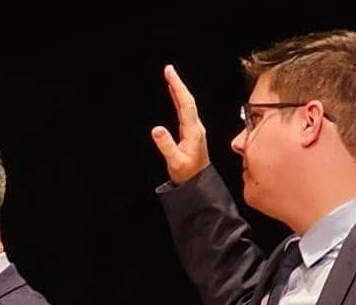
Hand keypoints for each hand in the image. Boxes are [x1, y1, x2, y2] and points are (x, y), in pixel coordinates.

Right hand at [150, 64, 210, 184]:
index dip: (178, 87)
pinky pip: (186, 110)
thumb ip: (166, 146)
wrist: (199, 184)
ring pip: (187, 104)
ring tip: (170, 78)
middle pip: (188, 100)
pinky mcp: (192, 132)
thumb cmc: (187, 174)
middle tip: (168, 69)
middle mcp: (196, 127)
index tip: (169, 73)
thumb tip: (156, 129)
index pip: (186, 104)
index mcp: (193, 131)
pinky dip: (179, 100)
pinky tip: (175, 95)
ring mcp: (195, 129)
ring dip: (179, 90)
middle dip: (178, 83)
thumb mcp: (175, 163)